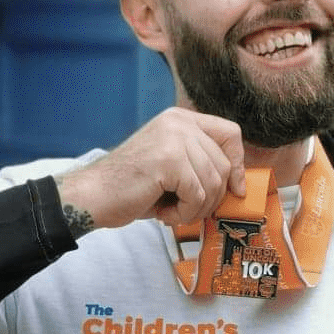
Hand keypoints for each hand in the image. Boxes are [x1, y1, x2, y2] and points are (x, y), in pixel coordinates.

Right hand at [58, 109, 245, 230]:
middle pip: (224, 164)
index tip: (235, 189)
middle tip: (186, 209)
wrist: (93, 196)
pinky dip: (185, 213)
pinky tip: (164, 214)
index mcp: (180, 119)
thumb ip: (200, 163)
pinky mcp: (169, 160)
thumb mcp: (172, 166)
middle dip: (212, 197)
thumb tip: (239, 184)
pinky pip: (197, 195)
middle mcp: (179, 122)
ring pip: (213, 182)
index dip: (238, 163)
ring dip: (197, 208)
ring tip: (173, 211)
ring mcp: (174, 138)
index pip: (230, 133)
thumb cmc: (131, 188)